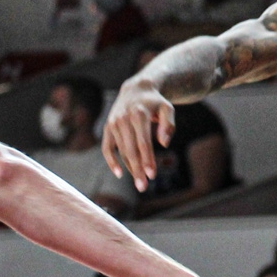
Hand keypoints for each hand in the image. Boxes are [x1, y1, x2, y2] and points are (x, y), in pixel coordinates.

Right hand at [103, 74, 176, 191]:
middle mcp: (124, 119)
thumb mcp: (167, 108)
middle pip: (130, 150)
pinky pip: (107, 148)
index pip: (143, 142)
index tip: (152, 175)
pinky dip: (111, 161)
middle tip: (143, 186)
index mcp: (139, 114)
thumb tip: (164, 143)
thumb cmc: (155, 103)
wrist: (136, 90)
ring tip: (139, 182)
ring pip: (121, 151)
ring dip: (129, 168)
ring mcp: (114, 123)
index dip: (147, 160)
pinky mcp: (108, 127)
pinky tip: (119, 174)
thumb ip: (168, 124)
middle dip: (137, 169)